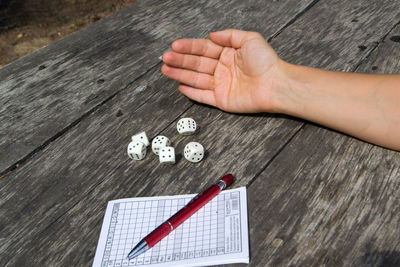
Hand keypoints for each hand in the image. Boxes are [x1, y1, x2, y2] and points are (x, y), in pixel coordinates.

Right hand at [161, 29, 284, 112]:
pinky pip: (203, 96)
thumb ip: (229, 35)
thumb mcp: (249, 39)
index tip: (175, 45)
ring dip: (181, 74)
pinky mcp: (222, 100)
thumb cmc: (266, 62)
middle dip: (180, 60)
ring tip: (166, 69)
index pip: (204, 49)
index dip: (189, 47)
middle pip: (197, 64)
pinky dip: (191, 92)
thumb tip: (211, 34)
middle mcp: (223, 69)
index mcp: (228, 54)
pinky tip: (180, 85)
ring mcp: (221, 85)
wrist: (275, 84)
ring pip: (196, 79)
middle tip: (166, 58)